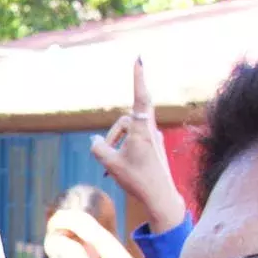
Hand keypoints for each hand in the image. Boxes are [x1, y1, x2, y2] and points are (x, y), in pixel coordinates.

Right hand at [89, 58, 188, 234]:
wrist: (160, 197)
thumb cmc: (137, 179)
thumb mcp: (110, 163)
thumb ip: (98, 149)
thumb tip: (96, 142)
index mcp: (141, 130)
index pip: (140, 97)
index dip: (137, 78)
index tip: (138, 59)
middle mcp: (150, 130)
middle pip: (125, 120)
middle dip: (112, 134)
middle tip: (104, 154)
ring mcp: (153, 139)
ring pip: (128, 132)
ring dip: (115, 145)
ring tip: (111, 167)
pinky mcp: (153, 148)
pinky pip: (133, 142)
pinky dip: (123, 152)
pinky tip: (118, 170)